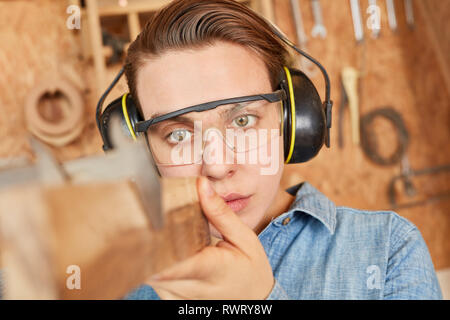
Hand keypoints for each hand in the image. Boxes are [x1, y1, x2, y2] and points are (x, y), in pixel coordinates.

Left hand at [146, 176, 274, 298]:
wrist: (252, 300)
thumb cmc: (251, 269)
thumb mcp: (245, 239)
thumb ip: (221, 213)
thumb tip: (201, 185)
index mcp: (212, 270)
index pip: (175, 264)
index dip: (154, 248)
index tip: (146, 224)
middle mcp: (192, 290)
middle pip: (153, 269)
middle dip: (148, 244)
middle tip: (149, 220)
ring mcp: (179, 299)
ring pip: (149, 275)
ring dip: (150, 254)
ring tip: (159, 235)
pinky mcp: (171, 303)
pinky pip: (154, 283)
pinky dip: (155, 266)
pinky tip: (165, 252)